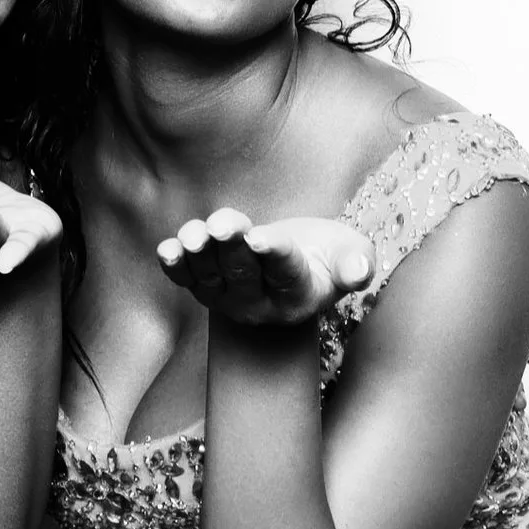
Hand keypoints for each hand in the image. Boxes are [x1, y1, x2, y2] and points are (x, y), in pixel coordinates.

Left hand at [156, 210, 375, 326]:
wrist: (297, 264)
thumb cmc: (328, 256)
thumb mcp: (352, 254)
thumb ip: (357, 263)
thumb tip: (360, 270)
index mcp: (299, 294)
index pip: (284, 271)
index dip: (272, 252)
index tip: (258, 237)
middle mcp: (260, 304)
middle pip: (242, 273)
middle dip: (231, 247)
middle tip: (222, 224)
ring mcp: (229, 299)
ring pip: (211, 276)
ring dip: (199, 253)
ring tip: (194, 234)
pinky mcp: (206, 288)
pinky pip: (186, 280)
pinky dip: (175, 266)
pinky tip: (167, 250)